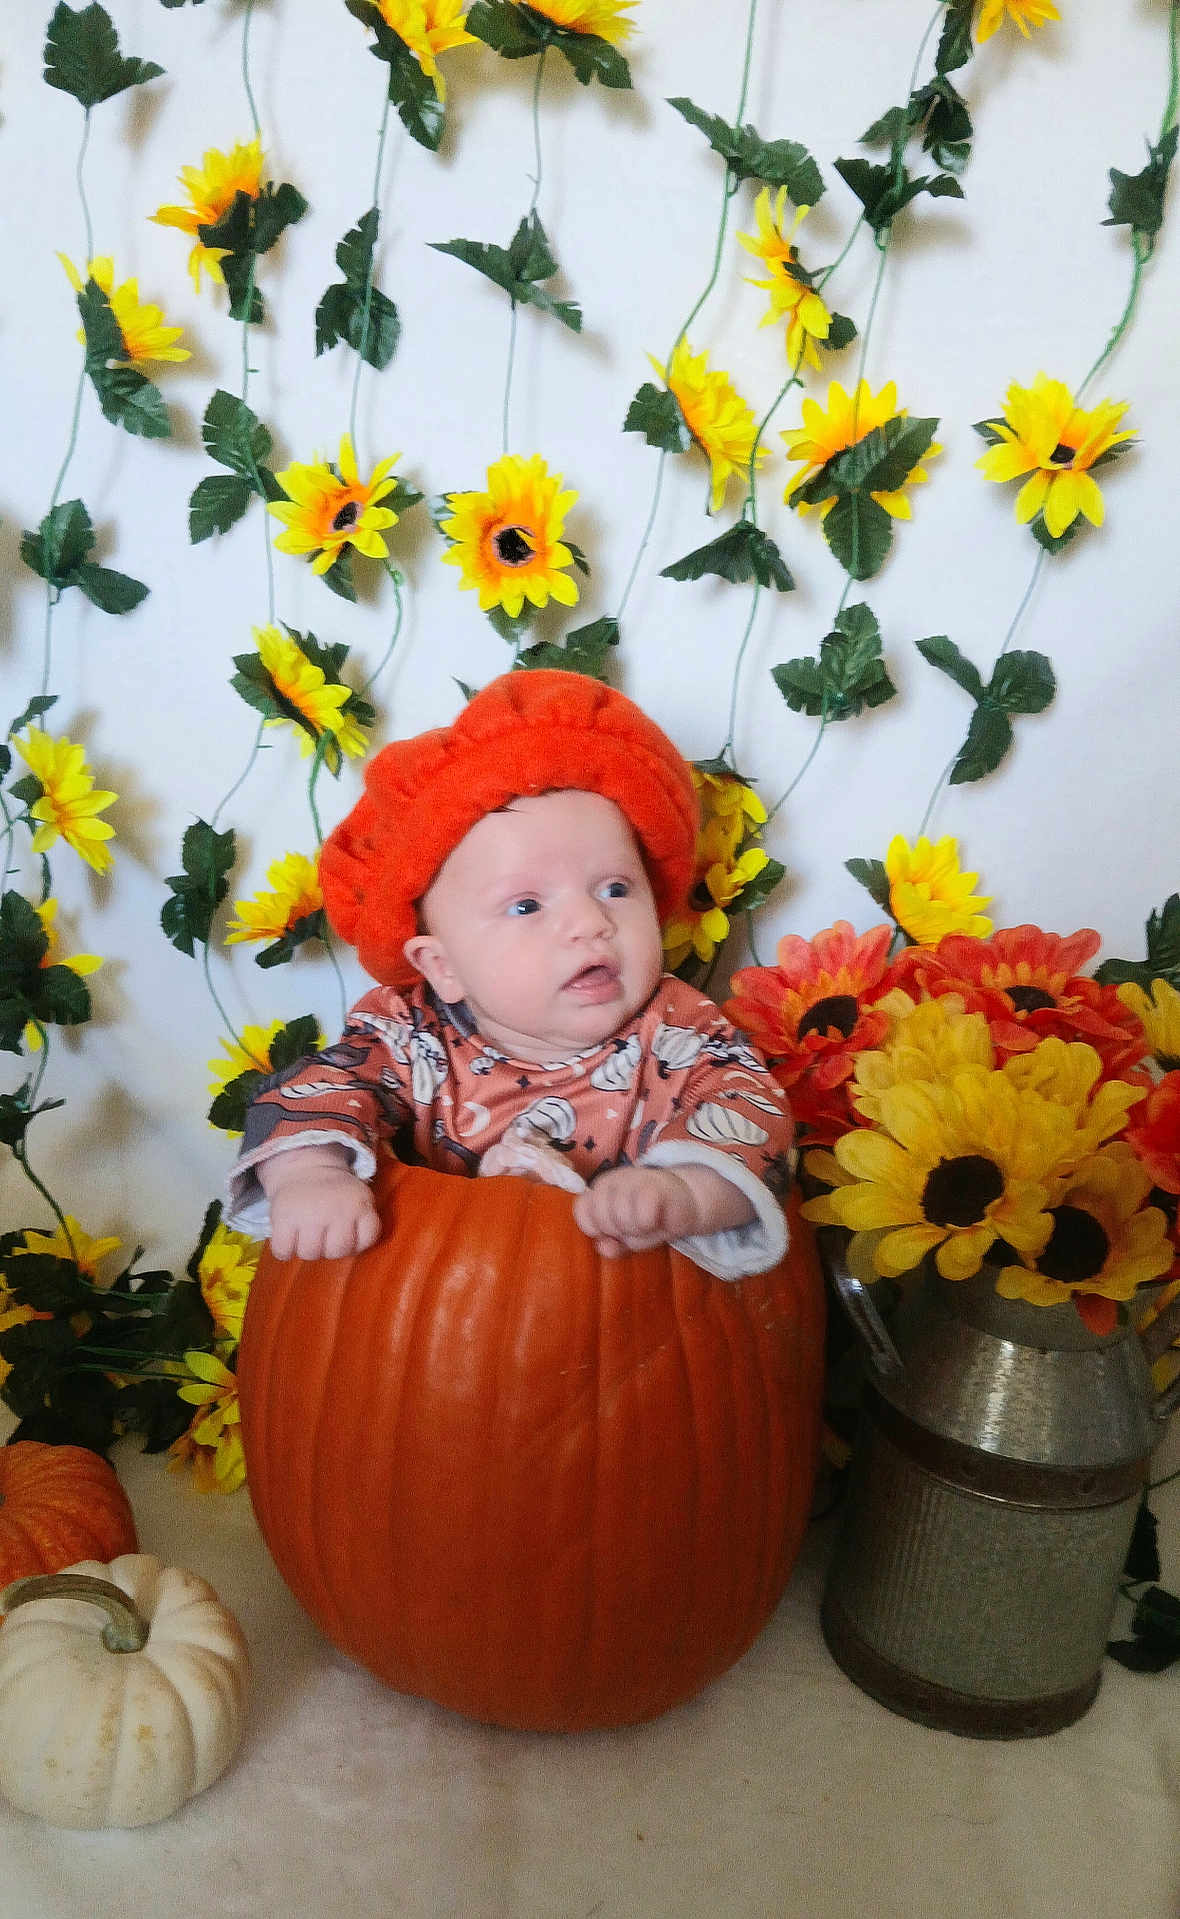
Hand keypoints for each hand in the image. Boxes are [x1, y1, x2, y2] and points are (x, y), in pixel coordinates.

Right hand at [261, 1151, 381, 1261]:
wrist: (304, 1167)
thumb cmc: (334, 1193)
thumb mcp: (359, 1199)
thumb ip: (363, 1224)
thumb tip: (352, 1252)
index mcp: (359, 1203)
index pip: (367, 1239)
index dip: (357, 1242)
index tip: (348, 1232)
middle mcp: (336, 1208)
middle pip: (336, 1251)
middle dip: (330, 1248)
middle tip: (324, 1234)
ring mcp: (309, 1213)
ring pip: (310, 1253)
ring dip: (306, 1249)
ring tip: (306, 1234)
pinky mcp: (283, 1217)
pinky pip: (283, 1251)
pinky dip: (283, 1249)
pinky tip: (288, 1237)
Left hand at [572, 1167, 701, 1258]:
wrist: (685, 1203)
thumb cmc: (652, 1219)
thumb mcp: (627, 1237)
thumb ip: (612, 1244)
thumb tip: (602, 1248)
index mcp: (601, 1190)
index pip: (582, 1209)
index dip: (595, 1228)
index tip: (612, 1232)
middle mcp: (613, 1180)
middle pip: (601, 1217)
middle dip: (618, 1231)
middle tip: (634, 1227)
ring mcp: (633, 1179)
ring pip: (620, 1217)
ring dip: (636, 1229)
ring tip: (647, 1223)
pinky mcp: (655, 1186)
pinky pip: (642, 1215)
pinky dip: (649, 1225)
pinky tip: (657, 1220)